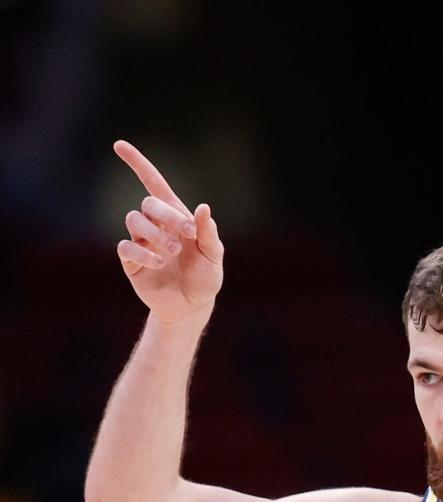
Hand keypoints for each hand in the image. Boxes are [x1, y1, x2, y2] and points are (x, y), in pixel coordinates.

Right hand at [114, 139, 223, 323]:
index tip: (119, 145)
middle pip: (148, 204)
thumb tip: (203, 208)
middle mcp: (155, 225)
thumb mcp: (213, 256)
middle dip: (167, 216)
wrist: (192, 307)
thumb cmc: (205, 278)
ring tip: (172, 253)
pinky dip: (143, 252)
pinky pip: (127, 247)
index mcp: (174, 216)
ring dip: (155, 234)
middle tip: (187, 236)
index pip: (152, 183)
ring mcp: (141, 242)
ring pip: (134, 221)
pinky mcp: (132, 262)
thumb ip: (208, 233)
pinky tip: (159, 262)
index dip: (137, 163)